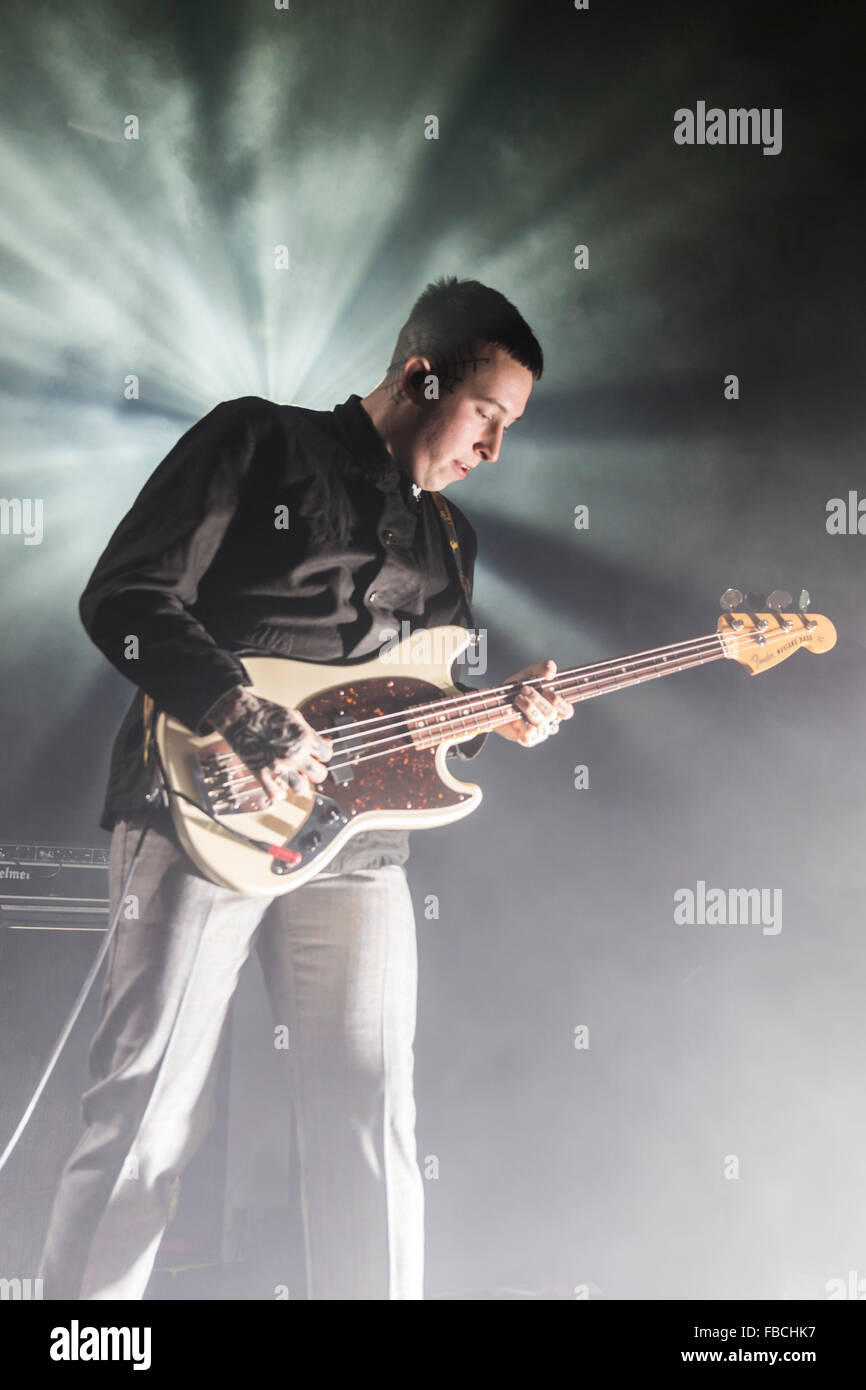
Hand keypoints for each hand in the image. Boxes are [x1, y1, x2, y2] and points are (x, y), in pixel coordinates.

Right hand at [205, 686, 332, 803]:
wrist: (239, 715)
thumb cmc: (265, 713)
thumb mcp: (294, 717)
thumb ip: (311, 733)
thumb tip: (328, 742)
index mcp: (304, 738)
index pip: (327, 755)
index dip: (322, 755)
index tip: (315, 755)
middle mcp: (294, 754)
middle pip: (319, 775)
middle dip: (316, 772)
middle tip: (308, 769)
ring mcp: (277, 766)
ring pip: (300, 788)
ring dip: (299, 785)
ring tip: (294, 779)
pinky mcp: (261, 773)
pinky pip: (275, 794)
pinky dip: (278, 793)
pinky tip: (277, 787)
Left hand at [495, 658, 573, 746]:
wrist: (496, 701)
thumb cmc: (517, 689)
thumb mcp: (530, 673)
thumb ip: (544, 668)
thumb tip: (551, 672)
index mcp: (555, 708)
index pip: (567, 711)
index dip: (559, 702)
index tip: (547, 691)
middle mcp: (550, 721)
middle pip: (551, 714)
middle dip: (537, 699)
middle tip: (525, 690)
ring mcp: (539, 732)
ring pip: (540, 723)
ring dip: (528, 708)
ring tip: (517, 699)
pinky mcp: (527, 739)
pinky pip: (530, 737)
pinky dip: (525, 728)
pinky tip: (518, 719)